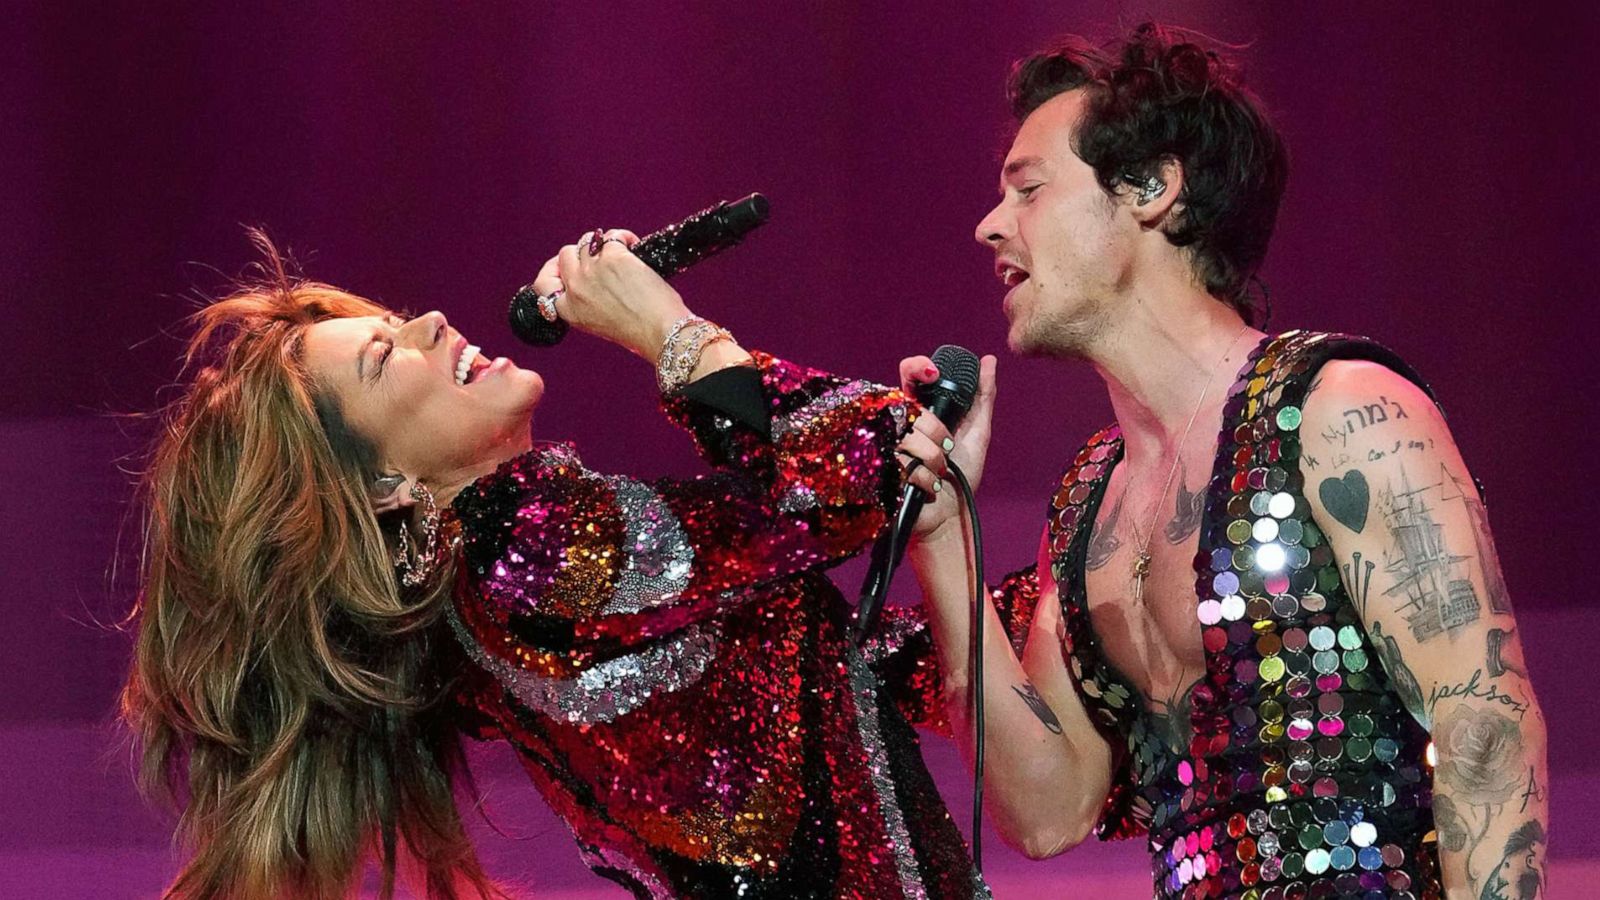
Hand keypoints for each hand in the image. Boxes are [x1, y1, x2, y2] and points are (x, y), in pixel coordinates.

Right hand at [529, 228, 691, 358]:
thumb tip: (593, 278)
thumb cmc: (639, 332)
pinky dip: (624, 237)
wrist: (660, 332)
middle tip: (599, 256)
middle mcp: (576, 290)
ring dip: (602, 243)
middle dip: (581, 253)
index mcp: (570, 311)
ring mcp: (592, 271)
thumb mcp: (600, 323)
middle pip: (565, 256)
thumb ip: (588, 303)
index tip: (566, 267)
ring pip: (586, 241)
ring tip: (620, 251)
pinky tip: (634, 245)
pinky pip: (612, 236)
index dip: (554, 271)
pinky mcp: (613, 258)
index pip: (545, 284)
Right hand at [894, 353, 996, 543]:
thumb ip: (983, 397)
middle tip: (947, 449)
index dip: (917, 367)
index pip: (908, 375)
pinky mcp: (881, 471)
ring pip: (910, 438)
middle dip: (938, 432)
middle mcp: (899, 424)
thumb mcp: (977, 433)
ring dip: (934, 459)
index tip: (933, 373)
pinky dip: (926, 479)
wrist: (951, 514)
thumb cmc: (961, 475)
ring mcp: (887, 447)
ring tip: (939, 472)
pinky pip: (905, 465)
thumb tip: (989, 360)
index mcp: (919, 410)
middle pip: (912, 409)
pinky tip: (929, 486)